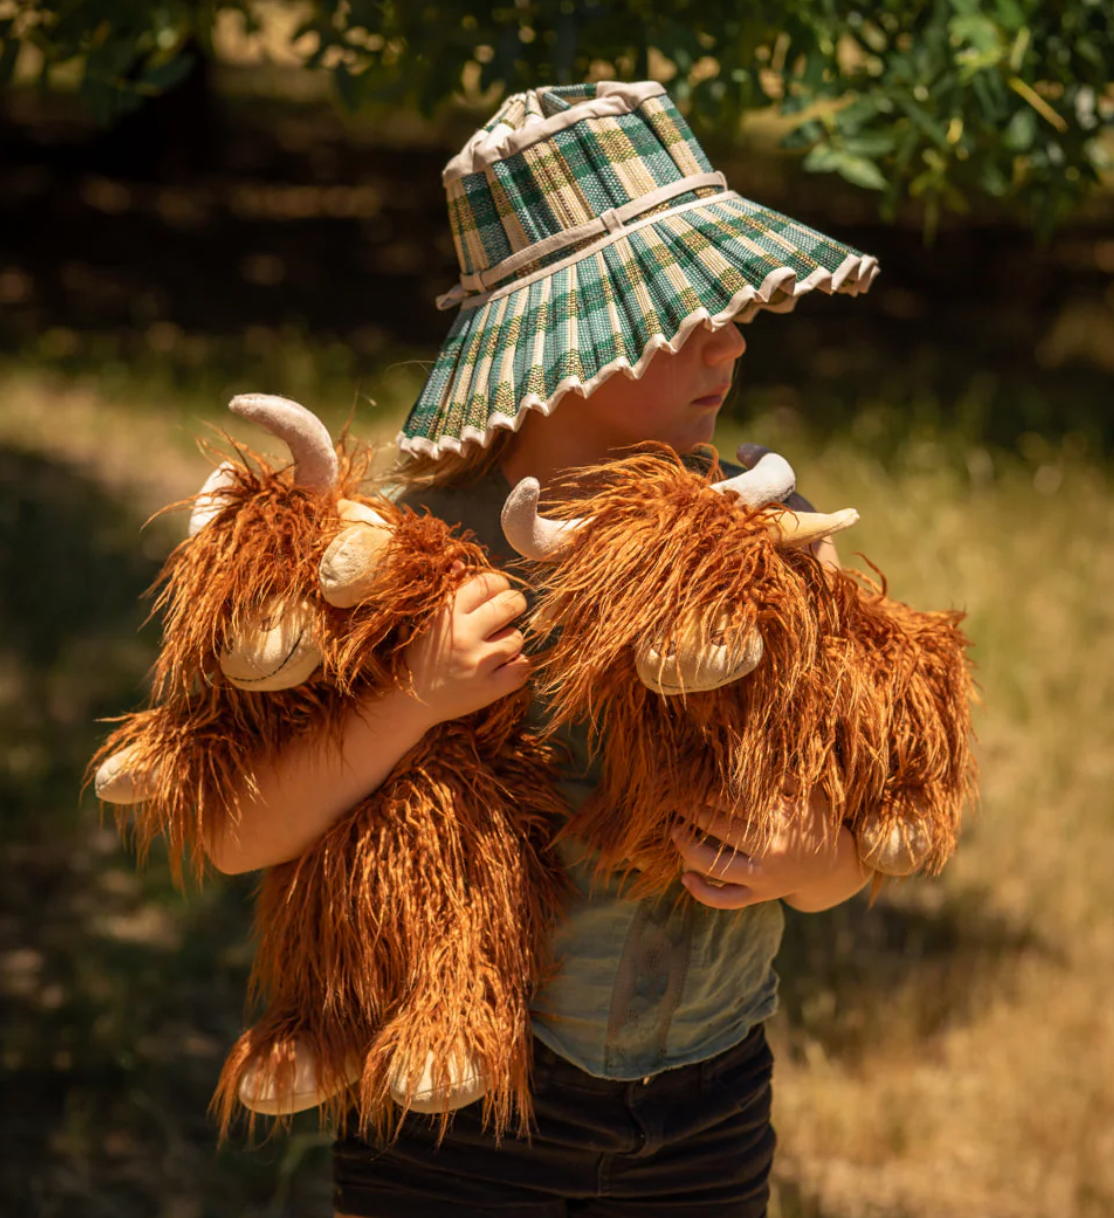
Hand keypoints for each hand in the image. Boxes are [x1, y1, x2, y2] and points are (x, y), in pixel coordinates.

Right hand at [403, 567, 530, 726]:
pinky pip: (523, 667)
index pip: (489, 582)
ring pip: (518, 637)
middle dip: (513, 605)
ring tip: (493, 647)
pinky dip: (516, 666)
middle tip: (506, 613)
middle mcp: (463, 635)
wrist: (407, 703)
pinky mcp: (488, 689)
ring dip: (510, 640)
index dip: (498, 585)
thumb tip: (462, 563)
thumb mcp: (426, 619)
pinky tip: (501, 667)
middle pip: (512, 604)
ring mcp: (477, 663)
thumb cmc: (419, 655)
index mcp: (446, 612)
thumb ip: (446, 589)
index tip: (495, 594)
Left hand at [671, 788, 867, 911]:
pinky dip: (702, 893)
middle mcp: (770, 851)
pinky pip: (726, 900)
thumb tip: (754, 758)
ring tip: (673, 831)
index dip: (708, 793)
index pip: (733, 803)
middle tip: (676, 801)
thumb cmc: (816, 821)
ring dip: (687, 847)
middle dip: (693, 813)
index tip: (692, 783)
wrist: (835, 864)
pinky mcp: (759, 896)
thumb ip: (783, 777)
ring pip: (715, 866)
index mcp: (780, 820)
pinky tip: (683, 877)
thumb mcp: (808, 794)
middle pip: (719, 829)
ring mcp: (763, 878)